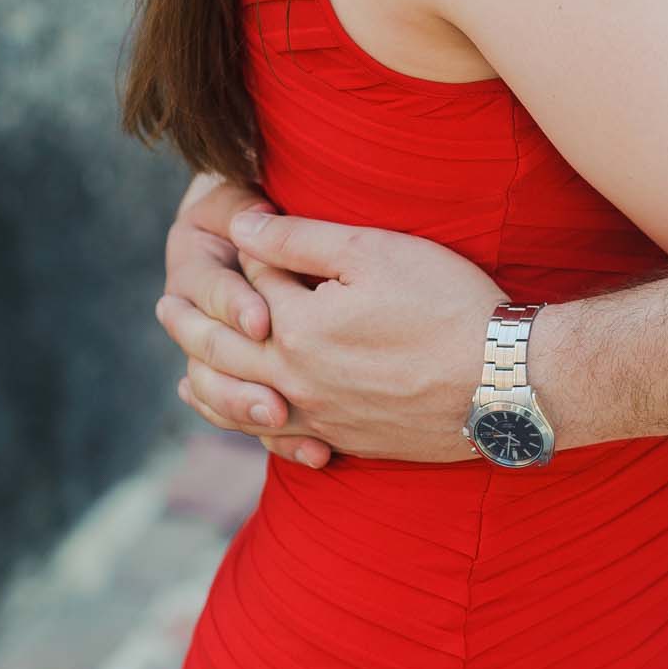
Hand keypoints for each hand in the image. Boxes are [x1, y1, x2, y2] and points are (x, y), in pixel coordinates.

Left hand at [157, 213, 506, 463]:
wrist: (503, 382)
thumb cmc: (445, 304)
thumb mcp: (374, 252)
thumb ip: (299, 241)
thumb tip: (242, 228)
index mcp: (296, 329)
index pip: (252, 285)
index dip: (245, 252)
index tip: (232, 228)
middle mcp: (297, 381)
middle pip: (226, 351)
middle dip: (191, 324)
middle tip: (164, 307)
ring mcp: (322, 417)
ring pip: (242, 407)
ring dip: (206, 388)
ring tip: (184, 375)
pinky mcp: (351, 439)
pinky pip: (281, 440)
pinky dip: (251, 430)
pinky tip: (254, 422)